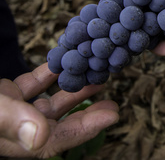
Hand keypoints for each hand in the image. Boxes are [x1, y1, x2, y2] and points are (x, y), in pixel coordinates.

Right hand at [0, 63, 118, 157]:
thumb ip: (12, 121)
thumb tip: (41, 137)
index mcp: (14, 139)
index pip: (59, 139)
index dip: (88, 128)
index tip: (113, 115)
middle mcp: (16, 127)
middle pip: (60, 124)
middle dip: (87, 113)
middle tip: (112, 103)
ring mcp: (11, 109)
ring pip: (48, 103)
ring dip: (72, 91)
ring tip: (95, 80)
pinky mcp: (5, 94)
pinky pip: (33, 85)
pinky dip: (50, 75)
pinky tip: (65, 65)